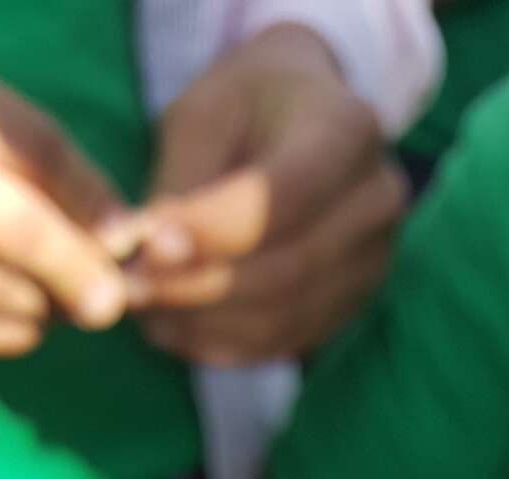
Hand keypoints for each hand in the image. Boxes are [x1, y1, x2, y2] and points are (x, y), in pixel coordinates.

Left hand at [132, 27, 405, 365]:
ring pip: (282, 318)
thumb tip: (145, 254)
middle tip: (133, 288)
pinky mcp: (351, 305)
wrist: (305, 118)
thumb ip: (179, 182)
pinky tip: (177, 329)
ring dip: (204, 325)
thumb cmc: (248, 103)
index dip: (212, 235)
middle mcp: (375, 203)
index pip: (279, 202)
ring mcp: (372, 262)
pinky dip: (223, 345)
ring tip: (146, 310)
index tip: (148, 247)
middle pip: (284, 270)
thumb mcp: (203, 112)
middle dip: (199, 287)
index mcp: (347, 131)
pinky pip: (283, 343)